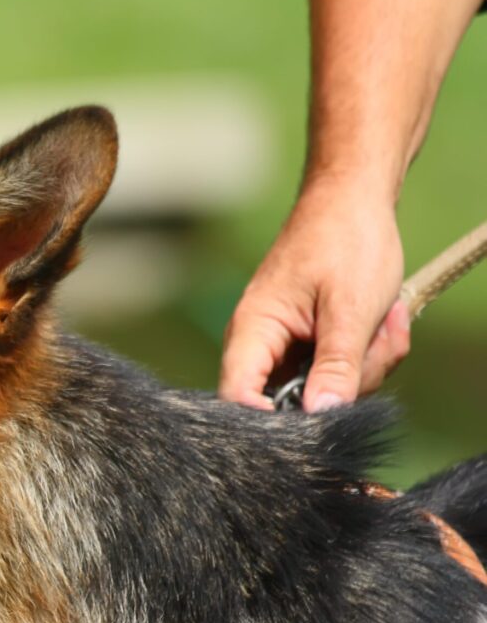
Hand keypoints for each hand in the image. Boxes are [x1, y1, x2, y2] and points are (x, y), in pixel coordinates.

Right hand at [219, 177, 411, 410]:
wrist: (353, 201)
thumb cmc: (345, 241)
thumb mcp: (351, 309)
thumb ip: (337, 366)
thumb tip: (323, 415)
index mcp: (252, 332)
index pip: (239, 396)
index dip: (269, 421)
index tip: (316, 421)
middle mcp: (258, 345)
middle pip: (288, 403)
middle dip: (343, 385)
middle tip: (375, 345)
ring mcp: (283, 348)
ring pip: (319, 391)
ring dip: (364, 366)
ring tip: (382, 323)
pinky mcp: (305, 346)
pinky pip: (332, 374)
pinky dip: (364, 357)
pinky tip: (379, 324)